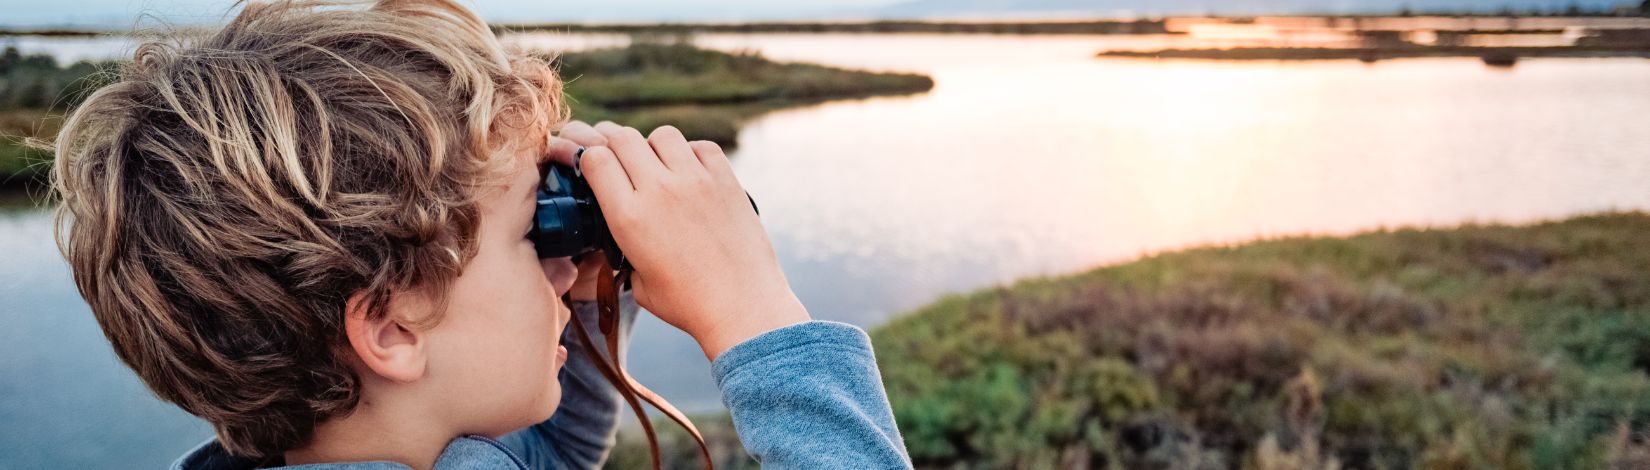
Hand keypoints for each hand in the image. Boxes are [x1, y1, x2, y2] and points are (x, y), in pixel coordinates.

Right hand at [551, 120, 809, 360]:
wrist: (743, 307)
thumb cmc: (688, 304)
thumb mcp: (637, 281)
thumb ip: (624, 248)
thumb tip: (620, 233)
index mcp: (629, 217)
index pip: (593, 158)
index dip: (580, 151)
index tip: (576, 154)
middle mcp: (659, 190)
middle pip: (621, 137)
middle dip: (604, 136)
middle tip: (601, 140)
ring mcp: (695, 181)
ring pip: (661, 135)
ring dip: (650, 144)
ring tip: (651, 161)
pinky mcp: (726, 181)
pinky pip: (701, 146)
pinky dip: (689, 152)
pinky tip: (688, 170)